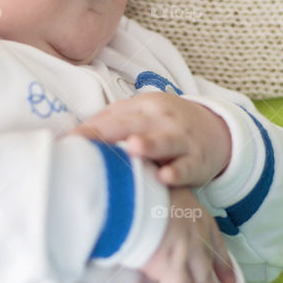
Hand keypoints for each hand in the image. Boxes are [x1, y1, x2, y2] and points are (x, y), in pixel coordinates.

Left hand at [68, 94, 231, 187]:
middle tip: (85, 145)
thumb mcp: (142, 117)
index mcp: (143, 106)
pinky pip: (186, 166)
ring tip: (132, 148)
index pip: (110, 118)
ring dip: (148, 145)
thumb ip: (111, 125)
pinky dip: (177, 171)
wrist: (215, 130)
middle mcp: (161, 118)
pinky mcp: (198, 159)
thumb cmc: (166, 127)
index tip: (67, 143)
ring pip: (163, 141)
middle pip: (131, 125)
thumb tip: (71, 139)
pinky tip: (164, 176)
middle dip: (108, 134)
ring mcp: (181, 138)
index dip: (89, 131)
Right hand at [140, 188, 235, 282]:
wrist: (135, 192)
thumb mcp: (163, 193)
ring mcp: (187, 252)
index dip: (222, 262)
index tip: (228, 279)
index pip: (215, 243)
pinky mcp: (171, 267)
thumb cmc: (141, 186)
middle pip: (208, 268)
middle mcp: (197, 235)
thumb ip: (164, 209)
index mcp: (197, 215)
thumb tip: (153, 217)